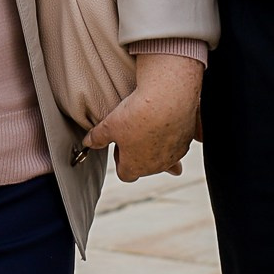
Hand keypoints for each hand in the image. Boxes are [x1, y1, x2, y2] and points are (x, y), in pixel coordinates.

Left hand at [83, 53, 203, 180]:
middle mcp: (155, 167)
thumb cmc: (137, 115)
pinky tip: (168, 124)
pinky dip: (173, 138)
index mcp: (135, 167)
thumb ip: (97, 137)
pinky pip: (178, 146)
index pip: (125, 174)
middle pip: (145, 167)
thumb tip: (88, 142)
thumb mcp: (109, 125)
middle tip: (133, 131)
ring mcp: (173, 156)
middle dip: (139, 153)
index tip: (118, 143)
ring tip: (152, 129)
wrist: (168, 99)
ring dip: (158, 148)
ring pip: (165, 159)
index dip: (120, 159)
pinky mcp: (186, 143)